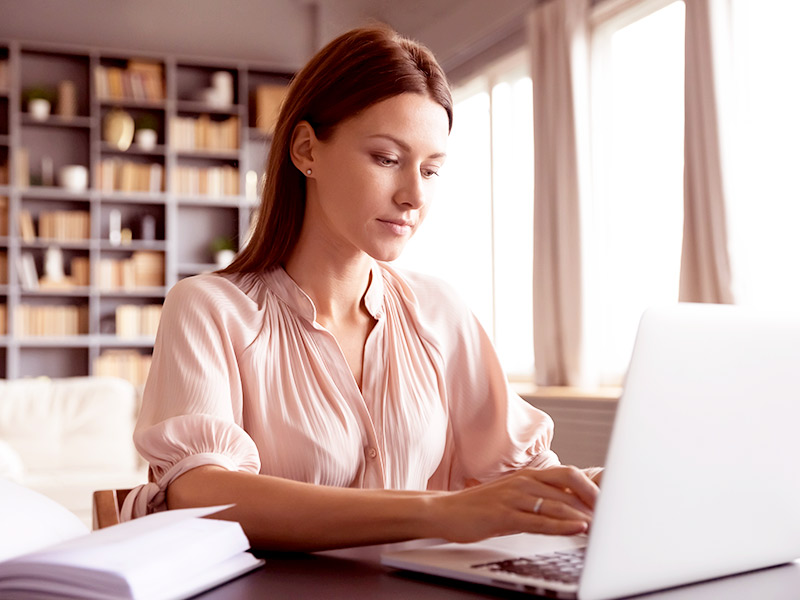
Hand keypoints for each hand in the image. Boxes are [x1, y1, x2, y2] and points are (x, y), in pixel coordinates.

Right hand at [432, 465, 598, 543]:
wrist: (445, 510)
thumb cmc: (482, 506)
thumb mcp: (514, 496)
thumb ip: (540, 498)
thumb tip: (571, 506)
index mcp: (528, 475)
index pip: (569, 474)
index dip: (593, 486)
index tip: (609, 502)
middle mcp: (524, 481)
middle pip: (569, 484)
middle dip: (594, 499)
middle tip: (611, 515)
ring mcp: (513, 497)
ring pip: (557, 503)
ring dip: (583, 515)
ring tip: (603, 526)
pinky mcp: (504, 515)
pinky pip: (539, 520)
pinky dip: (562, 525)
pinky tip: (577, 529)